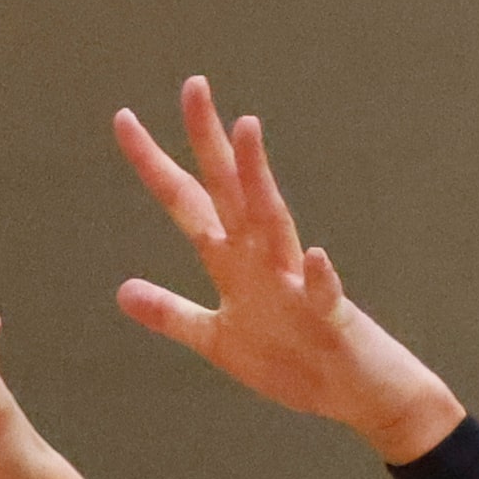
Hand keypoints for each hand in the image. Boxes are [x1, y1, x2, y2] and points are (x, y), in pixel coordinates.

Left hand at [115, 75, 466, 463]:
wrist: (357, 393)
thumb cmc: (292, 362)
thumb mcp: (217, 342)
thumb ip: (172, 315)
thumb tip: (121, 290)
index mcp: (233, 264)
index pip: (188, 202)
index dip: (155, 165)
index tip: (124, 119)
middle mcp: (263, 260)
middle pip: (229, 191)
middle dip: (209, 142)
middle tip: (192, 85)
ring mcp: (297, 284)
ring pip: (275, 223)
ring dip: (260, 179)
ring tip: (246, 129)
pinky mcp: (331, 317)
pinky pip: (325, 294)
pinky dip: (319, 276)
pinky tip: (314, 256)